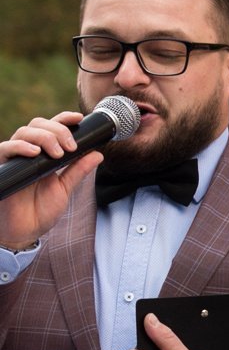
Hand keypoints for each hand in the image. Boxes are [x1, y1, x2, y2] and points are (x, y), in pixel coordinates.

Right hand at [0, 111, 102, 251]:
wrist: (23, 232)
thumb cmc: (40, 211)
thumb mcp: (64, 189)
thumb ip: (78, 171)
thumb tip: (98, 154)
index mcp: (44, 155)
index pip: (51, 128)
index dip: (64, 119)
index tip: (79, 118)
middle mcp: (28, 153)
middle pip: (38, 125)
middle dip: (57, 129)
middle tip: (71, 146)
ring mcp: (14, 159)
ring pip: (23, 132)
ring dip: (44, 137)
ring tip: (58, 153)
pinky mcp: (3, 168)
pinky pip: (5, 149)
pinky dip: (21, 147)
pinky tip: (35, 152)